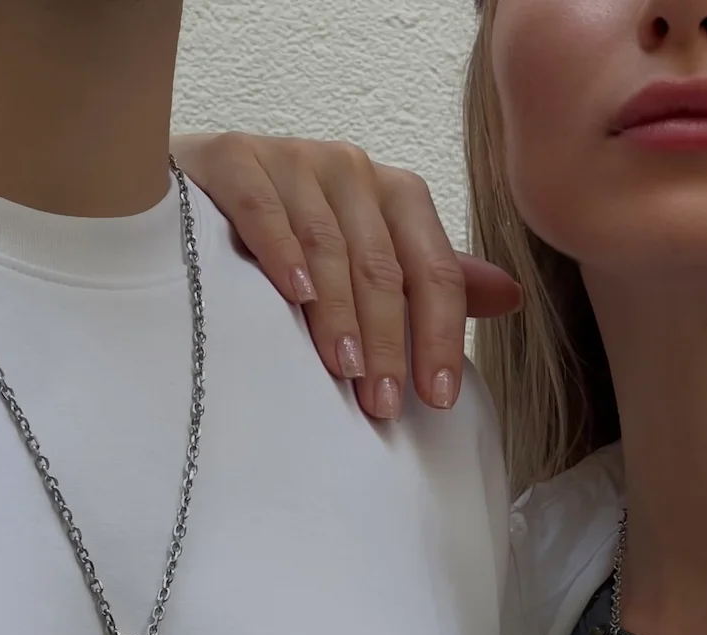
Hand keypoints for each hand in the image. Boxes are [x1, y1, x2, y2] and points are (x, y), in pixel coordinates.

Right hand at [171, 132, 522, 420]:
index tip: (439, 399)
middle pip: (383, 267)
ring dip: (340, 315)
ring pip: (329, 246)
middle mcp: (351, 170)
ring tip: (344, 372)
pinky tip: (296, 294)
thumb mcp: (371, 254)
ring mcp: (292, 159)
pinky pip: (264, 208)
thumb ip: (429, 277)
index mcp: (395, 195)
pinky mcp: (233, 158)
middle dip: (388, 343)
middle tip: (384, 405)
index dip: (441, 337)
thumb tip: (509, 296)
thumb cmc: (296, 235)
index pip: (434, 270)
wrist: (197, 191)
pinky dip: (282, 251)